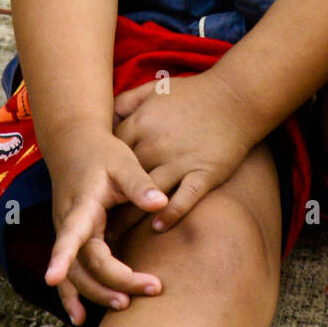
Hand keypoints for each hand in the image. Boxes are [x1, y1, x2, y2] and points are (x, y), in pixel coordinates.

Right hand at [42, 126, 171, 326]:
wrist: (74, 145)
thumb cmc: (102, 152)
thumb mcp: (123, 162)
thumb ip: (140, 185)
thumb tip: (160, 204)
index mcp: (81, 205)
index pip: (72, 235)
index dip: (63, 257)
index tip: (51, 276)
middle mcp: (68, 224)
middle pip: (86, 265)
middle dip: (115, 282)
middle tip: (151, 287)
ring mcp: (65, 235)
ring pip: (76, 276)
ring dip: (98, 293)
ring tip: (127, 305)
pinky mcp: (69, 240)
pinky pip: (68, 275)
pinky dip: (72, 296)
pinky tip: (80, 317)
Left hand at [105, 67, 262, 241]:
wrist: (237, 96)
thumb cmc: (194, 93)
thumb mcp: (154, 88)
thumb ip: (127, 100)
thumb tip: (106, 115)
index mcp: (141, 123)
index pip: (110, 156)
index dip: (99, 177)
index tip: (90, 194)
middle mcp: (156, 144)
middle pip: (123, 181)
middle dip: (107, 204)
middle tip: (93, 225)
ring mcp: (180, 160)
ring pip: (147, 196)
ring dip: (130, 218)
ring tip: (116, 238)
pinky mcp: (203, 172)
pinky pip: (183, 200)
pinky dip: (169, 215)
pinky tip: (157, 227)